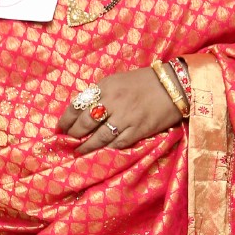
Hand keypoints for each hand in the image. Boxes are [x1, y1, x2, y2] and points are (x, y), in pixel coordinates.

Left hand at [57, 68, 182, 153]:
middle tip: (69, 141)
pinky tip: (101, 152)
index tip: (60, 128)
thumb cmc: (144, 82)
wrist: (173, 86)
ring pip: (99, 137)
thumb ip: (101, 94)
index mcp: (106, 87)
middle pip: (85, 123)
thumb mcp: (118, 81)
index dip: (66, 119)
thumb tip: (82, 111)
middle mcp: (113, 101)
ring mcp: (125, 117)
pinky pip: (117, 144)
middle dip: (74, 134)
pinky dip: (107, 149)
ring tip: (80, 151)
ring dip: (86, 146)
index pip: (78, 105)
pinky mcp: (138, 130)